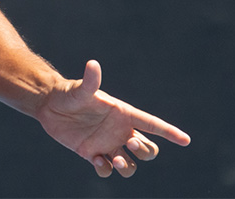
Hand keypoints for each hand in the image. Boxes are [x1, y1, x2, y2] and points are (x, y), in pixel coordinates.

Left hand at [36, 60, 190, 177]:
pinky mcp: (92, 154)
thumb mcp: (80, 89)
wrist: (48, 105)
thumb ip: (90, 81)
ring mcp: (107, 144)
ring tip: (115, 159)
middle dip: (146, 151)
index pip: (151, 124)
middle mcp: (119, 131)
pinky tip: (97, 161)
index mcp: (122, 114)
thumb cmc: (68, 93)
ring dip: (128, 166)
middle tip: (131, 143)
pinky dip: (106, 170)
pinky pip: (106, 169)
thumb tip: (93, 64)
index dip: (169, 132)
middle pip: (147, 148)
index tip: (186, 140)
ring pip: (131, 163)